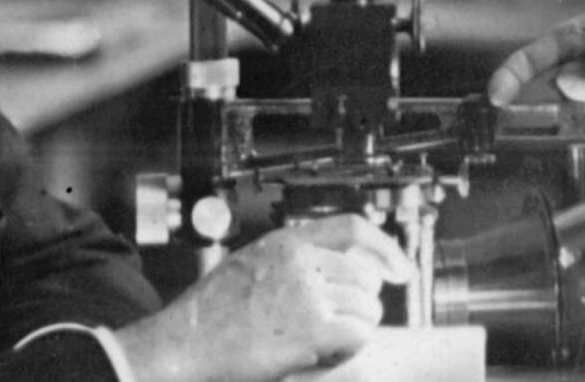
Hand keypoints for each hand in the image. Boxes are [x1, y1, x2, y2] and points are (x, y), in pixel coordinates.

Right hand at [115, 214, 414, 381]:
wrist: (183, 344)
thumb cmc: (209, 313)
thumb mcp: (249, 262)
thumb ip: (291, 259)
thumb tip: (337, 267)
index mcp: (286, 241)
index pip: (354, 228)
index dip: (385, 248)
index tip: (400, 268)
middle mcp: (301, 261)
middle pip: (366, 275)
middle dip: (363, 303)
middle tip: (344, 323)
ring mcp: (308, 293)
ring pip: (367, 308)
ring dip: (354, 329)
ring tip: (325, 342)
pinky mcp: (311, 328)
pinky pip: (358, 334)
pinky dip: (348, 349)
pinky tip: (324, 355)